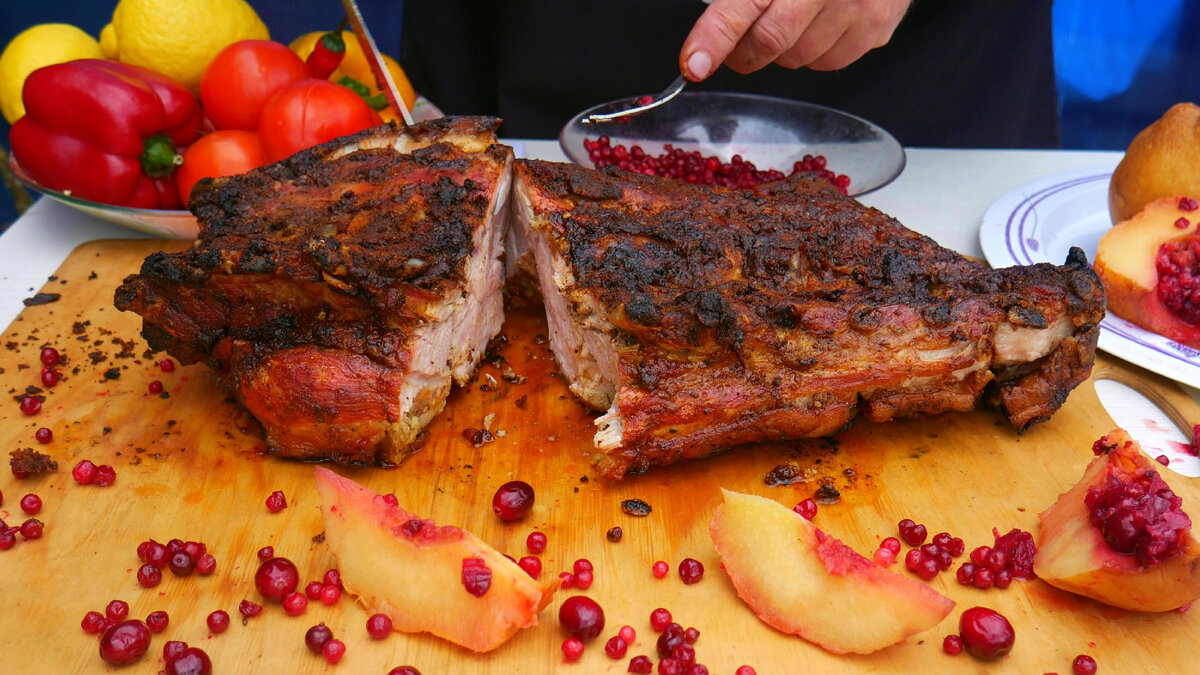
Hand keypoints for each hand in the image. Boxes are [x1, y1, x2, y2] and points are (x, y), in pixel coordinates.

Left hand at [680, 0, 911, 79]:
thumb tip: (708, 30)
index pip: (742, 8)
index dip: (714, 39)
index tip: (694, 63)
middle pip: (768, 44)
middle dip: (743, 51)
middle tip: (737, 41)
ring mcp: (856, 9)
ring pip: (798, 58)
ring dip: (785, 48)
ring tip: (797, 14)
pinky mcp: (876, 29)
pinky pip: (829, 62)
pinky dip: (817, 50)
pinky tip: (823, 21)